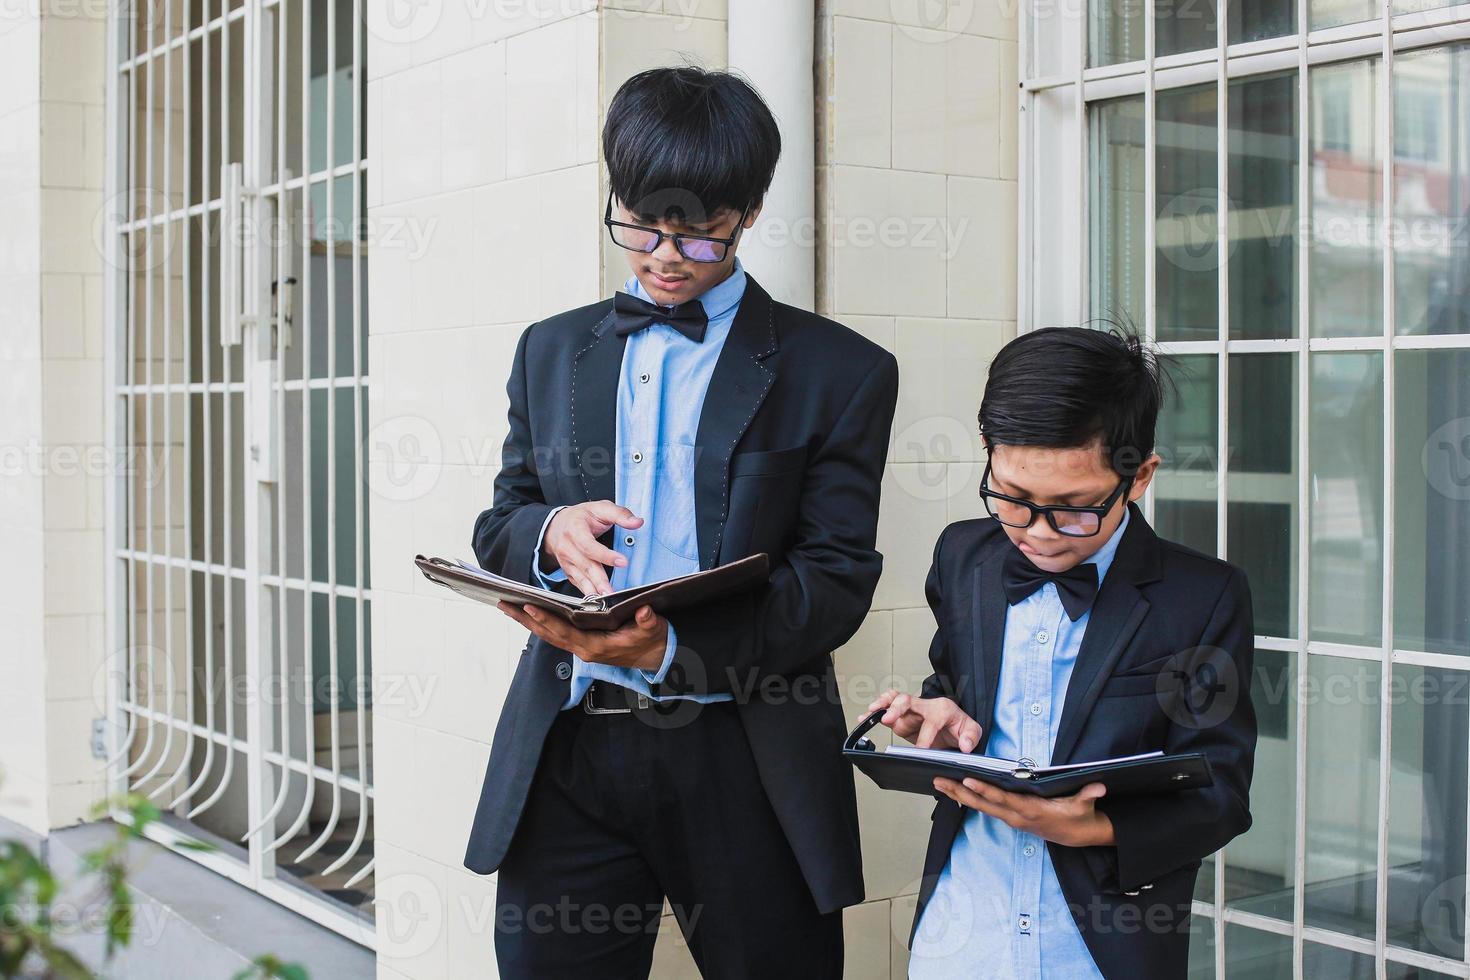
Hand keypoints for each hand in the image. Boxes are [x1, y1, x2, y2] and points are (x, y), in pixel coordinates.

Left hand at [497, 601, 667, 671]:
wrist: (657, 657)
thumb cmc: (652, 642)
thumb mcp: (653, 630)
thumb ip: (648, 621)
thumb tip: (644, 610)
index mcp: (596, 647)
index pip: (565, 632)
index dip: (546, 619)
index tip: (529, 606)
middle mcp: (583, 650)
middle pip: (548, 633)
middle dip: (525, 618)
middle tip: (504, 603)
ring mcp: (581, 648)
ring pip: (548, 634)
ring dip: (528, 621)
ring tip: (508, 605)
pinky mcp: (581, 644)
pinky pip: (555, 634)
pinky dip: (540, 623)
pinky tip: (529, 613)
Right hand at [541, 501, 642, 597]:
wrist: (556, 526)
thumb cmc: (581, 517)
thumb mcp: (600, 508)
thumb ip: (619, 514)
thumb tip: (637, 522)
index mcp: (575, 529)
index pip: (589, 545)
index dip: (606, 555)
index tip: (623, 562)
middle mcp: (568, 547)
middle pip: (585, 565)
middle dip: (599, 580)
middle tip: (611, 591)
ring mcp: (566, 561)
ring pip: (580, 578)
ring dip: (593, 590)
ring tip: (605, 599)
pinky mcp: (568, 571)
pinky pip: (578, 583)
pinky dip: (587, 592)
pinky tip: (597, 600)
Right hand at [865, 690, 981, 751]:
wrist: (953, 726)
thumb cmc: (959, 726)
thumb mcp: (973, 730)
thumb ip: (971, 737)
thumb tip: (965, 745)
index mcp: (942, 708)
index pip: (932, 720)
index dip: (926, 736)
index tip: (921, 750)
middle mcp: (924, 706)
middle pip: (908, 700)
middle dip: (898, 709)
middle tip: (888, 719)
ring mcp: (911, 710)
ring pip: (894, 701)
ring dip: (882, 706)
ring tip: (870, 713)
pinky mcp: (902, 716)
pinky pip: (887, 709)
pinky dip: (875, 712)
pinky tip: (865, 717)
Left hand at [933, 778, 1114, 847]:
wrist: (1079, 835)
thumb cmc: (1079, 816)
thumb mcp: (1085, 806)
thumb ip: (1089, 796)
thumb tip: (1098, 788)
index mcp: (1030, 811)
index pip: (1003, 799)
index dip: (984, 790)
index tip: (967, 779)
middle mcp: (1016, 816)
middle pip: (983, 804)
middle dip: (959, 792)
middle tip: (938, 780)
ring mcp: (1011, 819)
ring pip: (980, 807)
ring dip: (958, 795)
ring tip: (939, 783)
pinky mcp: (1010, 818)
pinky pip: (986, 808)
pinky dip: (970, 799)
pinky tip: (955, 792)